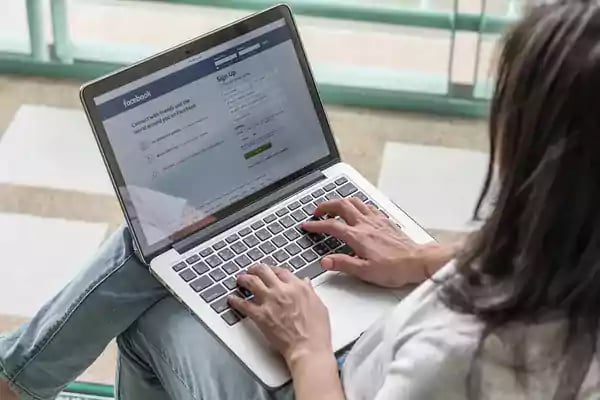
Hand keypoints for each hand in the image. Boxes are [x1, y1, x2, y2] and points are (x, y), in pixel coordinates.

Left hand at [228, 264, 331, 364]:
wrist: (307, 347)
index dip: (273, 270)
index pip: (281, 271)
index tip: (270, 272)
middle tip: (251, 270)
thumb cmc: (316, 331)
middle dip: (256, 269)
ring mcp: (269, 302)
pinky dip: (235, 300)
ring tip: (240, 279)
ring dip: (244, 279)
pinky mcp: (260, 315)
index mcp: (297, 287)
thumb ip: (309, 291)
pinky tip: (232, 299)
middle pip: (264, 271)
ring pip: (252, 282)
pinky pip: (243, 304)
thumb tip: (305, 283)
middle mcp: (282, 290)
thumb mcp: (319, 305)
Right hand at [302, 198, 450, 287]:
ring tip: (334, 206)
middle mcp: (365, 224)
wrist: (417, 261)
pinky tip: (358, 210)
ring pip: (355, 201)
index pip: (331, 226)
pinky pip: (368, 206)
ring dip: (341, 201)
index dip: (316, 225)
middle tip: (317, 211)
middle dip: (326, 205)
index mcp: (358, 236)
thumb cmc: (394, 268)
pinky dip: (358, 205)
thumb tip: (325, 261)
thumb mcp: (365, 272)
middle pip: (341, 205)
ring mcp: (376, 220)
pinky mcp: (385, 221)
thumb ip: (343, 264)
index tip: (307, 225)